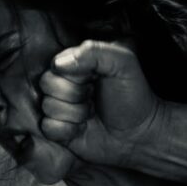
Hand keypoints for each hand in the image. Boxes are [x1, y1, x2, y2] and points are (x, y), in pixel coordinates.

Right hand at [39, 40, 163, 166]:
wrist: (138, 132)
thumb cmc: (132, 96)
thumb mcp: (123, 63)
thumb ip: (95, 52)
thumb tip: (59, 64)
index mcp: (77, 63)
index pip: (57, 64)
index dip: (75, 76)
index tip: (94, 80)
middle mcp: (65, 83)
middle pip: (47, 84)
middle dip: (75, 94)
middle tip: (94, 98)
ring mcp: (60, 106)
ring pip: (47, 106)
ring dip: (75, 113)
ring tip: (92, 113)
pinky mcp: (58, 129)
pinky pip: (48, 127)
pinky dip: (67, 130)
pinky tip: (83, 128)